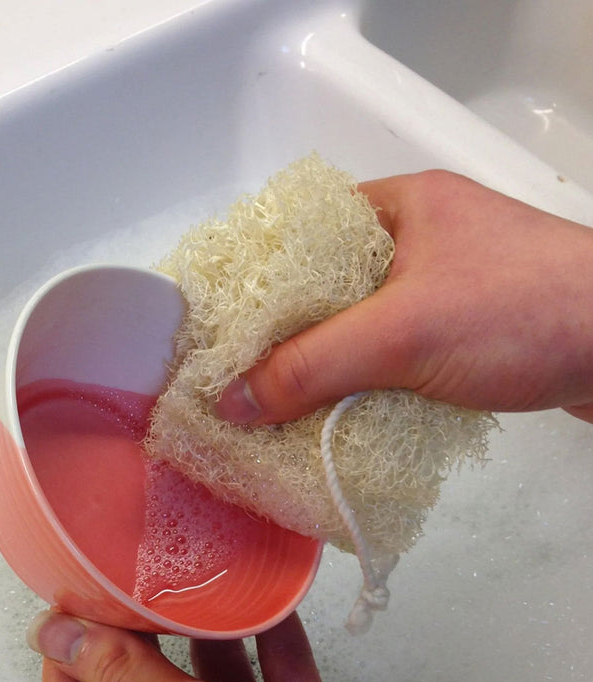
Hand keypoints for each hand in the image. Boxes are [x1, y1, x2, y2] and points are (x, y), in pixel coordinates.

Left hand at [27, 610, 522, 681]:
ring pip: (213, 675)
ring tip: (197, 574)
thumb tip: (58, 637)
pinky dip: (271, 637)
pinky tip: (265, 597)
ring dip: (208, 628)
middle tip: (135, 571)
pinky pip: (275, 672)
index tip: (73, 594)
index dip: (69, 651)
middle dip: (140, 631)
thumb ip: (122, 674)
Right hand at [215, 170, 592, 424]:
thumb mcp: (401, 334)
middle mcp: (418, 239)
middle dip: (286, 335)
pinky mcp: (463, 330)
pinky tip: (339, 413)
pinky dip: (364, 382)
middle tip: (241, 378)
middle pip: (326, 288)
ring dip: (326, 365)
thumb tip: (232, 401)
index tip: (220, 329)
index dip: (256, 281)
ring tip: (277, 403)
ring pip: (358, 325)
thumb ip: (309, 366)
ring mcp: (443, 286)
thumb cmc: (524, 312)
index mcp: (398, 207)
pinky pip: (392, 354)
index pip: (301, 235)